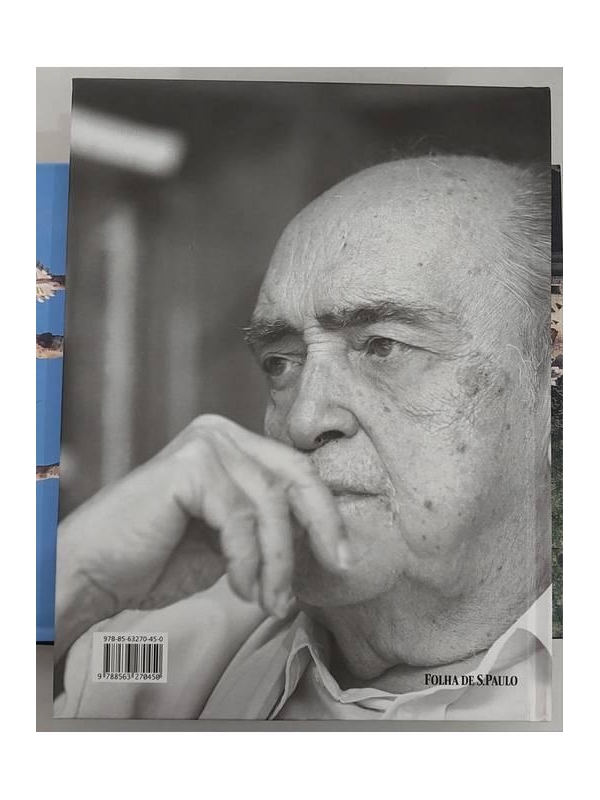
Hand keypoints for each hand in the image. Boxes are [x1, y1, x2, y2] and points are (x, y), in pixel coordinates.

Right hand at [56, 415, 348, 631]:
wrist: (93, 572)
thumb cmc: (156, 559)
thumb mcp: (228, 538)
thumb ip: (267, 526)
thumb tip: (325, 537)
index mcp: (232, 443)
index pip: (297, 471)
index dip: (326, 514)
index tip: (342, 557)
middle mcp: (220, 432)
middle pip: (296, 477)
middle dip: (322, 527)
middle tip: (337, 567)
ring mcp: (205, 443)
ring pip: (271, 506)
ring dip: (276, 563)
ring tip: (270, 602)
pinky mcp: (191, 465)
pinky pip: (241, 519)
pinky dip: (247, 561)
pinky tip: (240, 589)